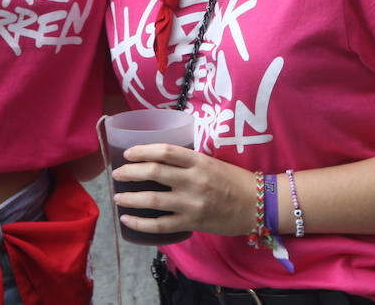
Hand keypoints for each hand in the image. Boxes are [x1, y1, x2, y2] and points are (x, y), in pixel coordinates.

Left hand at [111, 143, 257, 237]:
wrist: (257, 205)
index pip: (165, 151)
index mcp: (199, 161)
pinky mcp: (192, 223)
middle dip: (129, 172)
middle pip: (154, 172)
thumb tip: (159, 160)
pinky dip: (141, 223)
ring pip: (152, 199)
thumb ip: (188, 162)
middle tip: (117, 173)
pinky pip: (160, 225)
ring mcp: (192, 204)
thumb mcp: (212, 162)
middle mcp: (193, 181)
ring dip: (130, 198)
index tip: (128, 153)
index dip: (142, 150)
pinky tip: (127, 220)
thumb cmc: (234, 181)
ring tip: (117, 197)